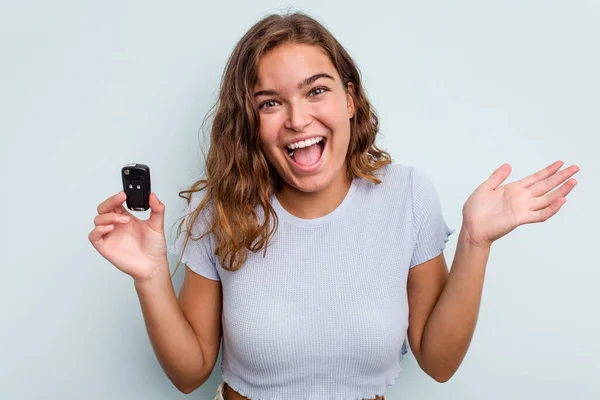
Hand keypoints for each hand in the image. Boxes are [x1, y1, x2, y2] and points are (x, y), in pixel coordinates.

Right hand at [88, 191, 167, 282]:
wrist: (153, 265)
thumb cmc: (154, 247)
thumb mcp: (157, 225)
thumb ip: (157, 209)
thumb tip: (153, 196)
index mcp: (126, 218)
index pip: (115, 203)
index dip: (116, 197)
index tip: (124, 194)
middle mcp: (116, 226)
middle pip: (103, 208)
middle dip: (110, 202)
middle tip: (121, 199)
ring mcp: (110, 236)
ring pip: (98, 220)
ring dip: (110, 216)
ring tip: (125, 221)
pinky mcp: (105, 247)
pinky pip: (93, 236)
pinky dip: (98, 230)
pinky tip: (110, 228)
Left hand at [461, 161, 578, 247]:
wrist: (471, 226)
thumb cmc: (475, 210)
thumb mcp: (485, 188)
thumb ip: (497, 177)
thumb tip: (508, 165)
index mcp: (513, 189)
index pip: (535, 178)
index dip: (548, 171)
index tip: (560, 163)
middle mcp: (521, 198)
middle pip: (545, 186)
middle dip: (560, 177)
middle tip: (575, 168)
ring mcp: (522, 208)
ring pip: (547, 199)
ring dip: (560, 191)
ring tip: (572, 182)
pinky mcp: (520, 218)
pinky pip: (539, 214)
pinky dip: (551, 209)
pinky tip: (561, 201)